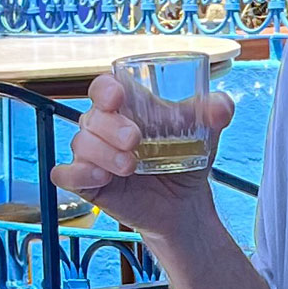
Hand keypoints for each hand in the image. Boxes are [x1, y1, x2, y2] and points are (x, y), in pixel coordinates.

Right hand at [50, 74, 234, 240]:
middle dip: (111, 126)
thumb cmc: (187, 155)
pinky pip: (65, 174)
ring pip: (81, 143)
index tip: (118, 96)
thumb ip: (218, 112)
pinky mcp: (87, 183)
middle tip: (135, 140)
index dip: (105, 88)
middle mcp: (105, 127)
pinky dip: (78, 174)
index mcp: (129, 106)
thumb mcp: (207, 131)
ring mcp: (93, 155)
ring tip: (131, 166)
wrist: (184, 201)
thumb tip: (222, 107)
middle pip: (92, 115)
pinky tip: (102, 178)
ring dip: (103, 153)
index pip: (104, 87)